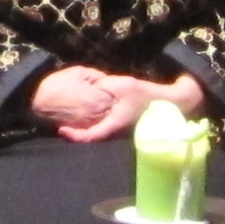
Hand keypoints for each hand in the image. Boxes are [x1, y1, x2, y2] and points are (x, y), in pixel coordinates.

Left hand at [31, 65, 185, 142]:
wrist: (165, 103)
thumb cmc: (142, 94)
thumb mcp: (120, 85)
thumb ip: (102, 87)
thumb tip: (87, 91)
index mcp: (113, 124)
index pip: (90, 136)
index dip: (74, 136)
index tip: (61, 129)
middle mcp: (114, 132)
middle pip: (90, 138)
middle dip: (75, 133)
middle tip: (59, 124)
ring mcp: (118, 132)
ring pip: (96, 134)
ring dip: (82, 129)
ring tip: (68, 121)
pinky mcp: (121, 128)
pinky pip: (103, 130)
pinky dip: (92, 126)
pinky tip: (86, 117)